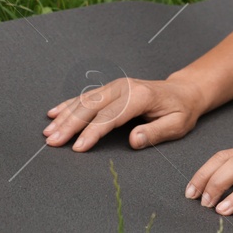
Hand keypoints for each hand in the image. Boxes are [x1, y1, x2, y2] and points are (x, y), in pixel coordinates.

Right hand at [44, 76, 207, 150]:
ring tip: (48, 132)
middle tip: (52, 142)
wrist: (183, 92)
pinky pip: (85, 96)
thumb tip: (133, 140)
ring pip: (83, 101)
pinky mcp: (110, 88)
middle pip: (90, 107)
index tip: (77, 147)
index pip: (110, 117)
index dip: (92, 132)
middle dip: (69, 125)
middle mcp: (123, 88)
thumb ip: (155, 133)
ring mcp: (114, 86)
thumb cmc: (181, 111)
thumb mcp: (177, 125)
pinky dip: (68, 105)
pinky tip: (53, 113)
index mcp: (139, 97)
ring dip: (64, 116)